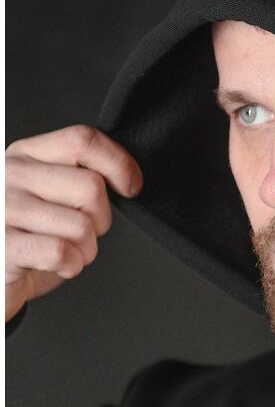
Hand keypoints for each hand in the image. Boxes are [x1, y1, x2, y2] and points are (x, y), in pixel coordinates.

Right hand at [5, 124, 142, 321]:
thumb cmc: (30, 234)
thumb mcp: (50, 193)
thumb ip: (78, 175)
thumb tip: (128, 178)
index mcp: (27, 154)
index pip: (82, 140)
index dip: (118, 163)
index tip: (130, 187)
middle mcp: (10, 174)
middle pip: (90, 187)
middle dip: (101, 220)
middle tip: (83, 233)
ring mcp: (3, 208)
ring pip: (81, 226)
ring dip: (86, 249)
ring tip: (67, 251)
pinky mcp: (3, 244)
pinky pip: (60, 252)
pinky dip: (71, 265)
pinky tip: (58, 265)